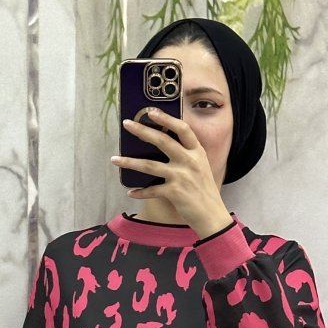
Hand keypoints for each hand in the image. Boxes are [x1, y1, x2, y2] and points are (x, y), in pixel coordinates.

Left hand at [110, 109, 229, 234]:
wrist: (212, 216)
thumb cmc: (204, 191)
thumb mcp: (201, 167)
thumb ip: (187, 154)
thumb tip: (163, 143)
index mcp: (197, 152)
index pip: (182, 128)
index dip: (166, 118)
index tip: (151, 111)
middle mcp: (189, 161)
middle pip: (162, 141)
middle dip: (142, 131)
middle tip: (126, 123)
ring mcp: (182, 176)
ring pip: (150, 165)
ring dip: (130, 162)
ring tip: (115, 159)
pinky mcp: (175, 193)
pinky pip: (152, 190)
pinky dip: (140, 192)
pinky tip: (130, 192)